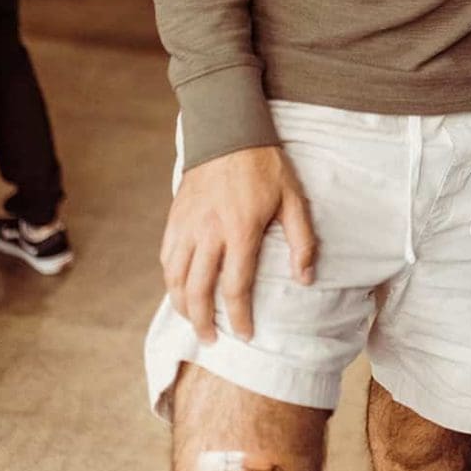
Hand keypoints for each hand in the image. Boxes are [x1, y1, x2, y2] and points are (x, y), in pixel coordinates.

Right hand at [160, 145, 315, 345]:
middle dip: (203, 322)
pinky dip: (169, 279)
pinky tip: (179, 288)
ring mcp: (187, 225)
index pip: (236, 287)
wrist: (228, 130)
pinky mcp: (174, 217)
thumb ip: (301, 241)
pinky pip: (166, 257)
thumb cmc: (265, 165)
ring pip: (175, 278)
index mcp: (240, 230)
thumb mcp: (293, 199)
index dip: (239, 316)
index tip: (245, 334)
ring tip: (194, 321)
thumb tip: (305, 279)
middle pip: (198, 291)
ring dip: (182, 306)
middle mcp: (208, 233)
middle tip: (212, 340)